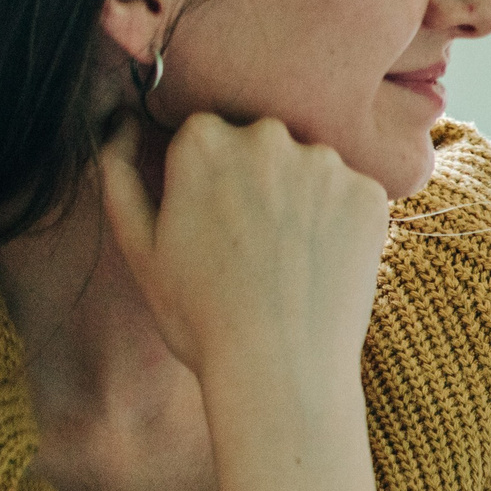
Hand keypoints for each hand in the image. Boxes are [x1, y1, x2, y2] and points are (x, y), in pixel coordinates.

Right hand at [98, 114, 387, 388]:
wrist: (280, 366)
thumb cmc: (198, 313)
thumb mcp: (138, 244)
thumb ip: (120, 173)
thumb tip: (122, 123)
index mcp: (204, 139)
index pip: (206, 134)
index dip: (207, 180)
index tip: (212, 220)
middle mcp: (268, 135)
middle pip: (261, 143)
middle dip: (255, 180)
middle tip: (250, 244)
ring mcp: (326, 163)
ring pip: (309, 168)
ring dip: (300, 198)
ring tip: (285, 259)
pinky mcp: (370, 194)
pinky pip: (350, 195)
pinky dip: (339, 221)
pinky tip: (320, 263)